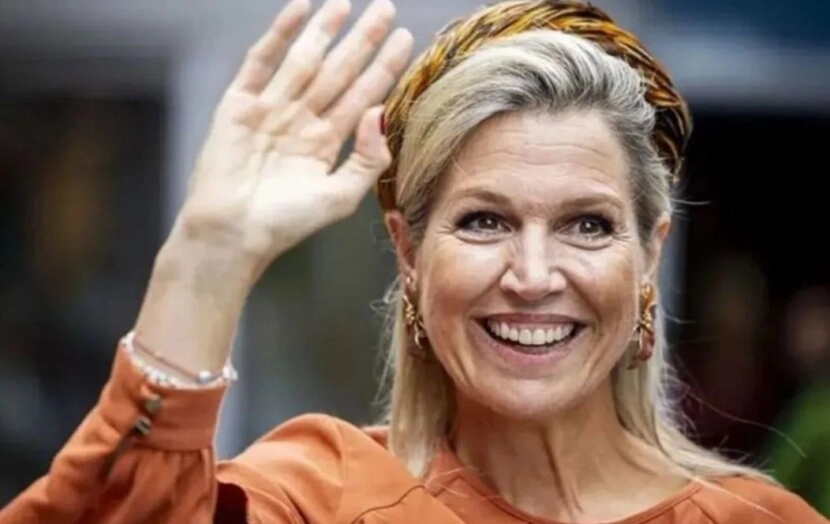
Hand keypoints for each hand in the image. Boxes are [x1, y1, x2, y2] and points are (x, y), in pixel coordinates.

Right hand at [134, 0, 412, 372]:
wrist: (232, 234)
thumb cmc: (284, 224)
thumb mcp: (339, 197)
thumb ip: (367, 158)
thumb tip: (381, 112)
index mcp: (326, 143)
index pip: (362, 96)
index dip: (383, 69)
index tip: (405, 40)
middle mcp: (302, 121)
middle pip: (339, 72)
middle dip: (362, 41)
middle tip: (385, 9)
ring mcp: (271, 109)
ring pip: (305, 61)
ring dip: (325, 31)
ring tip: (347, 3)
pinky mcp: (238, 104)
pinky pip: (262, 62)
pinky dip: (279, 34)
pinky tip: (300, 10)